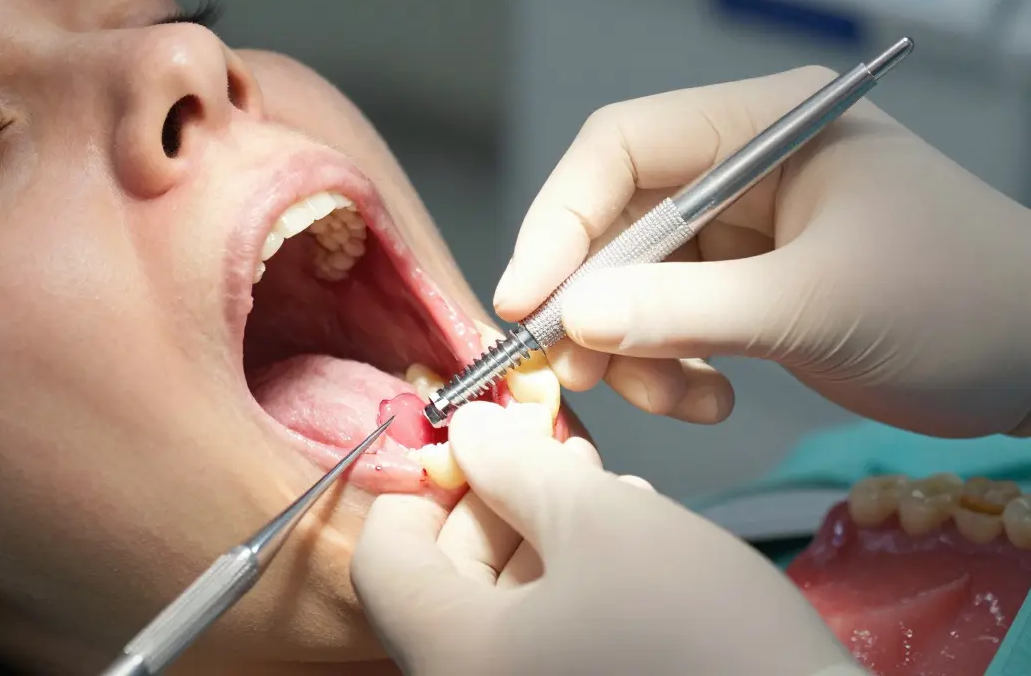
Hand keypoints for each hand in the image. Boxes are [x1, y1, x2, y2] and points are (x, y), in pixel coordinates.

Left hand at [350, 402, 857, 675]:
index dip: (421, 483)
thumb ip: (516, 467)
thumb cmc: (699, 633)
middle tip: (553, 451)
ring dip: (540, 535)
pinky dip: (568, 584)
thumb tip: (470, 432)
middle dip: (497, 500)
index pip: (385, 557)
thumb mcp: (599, 522)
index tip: (473, 439)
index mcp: (452, 655)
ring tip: (603, 488)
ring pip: (499, 606)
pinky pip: (544, 640)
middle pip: (443, 578)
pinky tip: (626, 545)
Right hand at [493, 66, 1030, 437]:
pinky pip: (669, 320)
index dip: (560, 220)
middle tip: (571, 372)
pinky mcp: (746, 287)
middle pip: (618, 220)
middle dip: (593, 301)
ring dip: (631, 348)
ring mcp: (744, 230)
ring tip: (670, 400)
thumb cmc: (959, 303)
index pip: (623, 148)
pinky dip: (670, 367)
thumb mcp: (815, 303)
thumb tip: (574, 317)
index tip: (525, 302)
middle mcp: (743, 167)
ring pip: (634, 281)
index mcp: (765, 126)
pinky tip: (711, 401)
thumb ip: (686, 308)